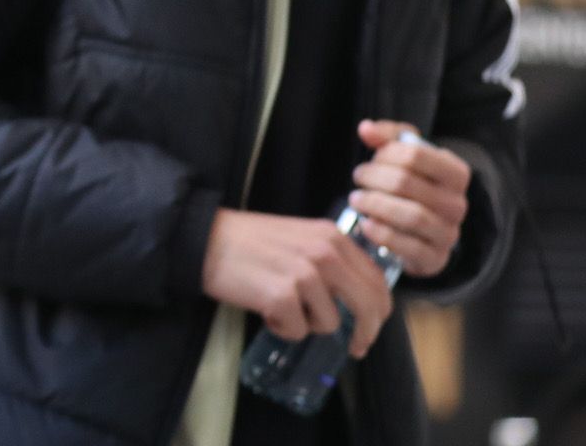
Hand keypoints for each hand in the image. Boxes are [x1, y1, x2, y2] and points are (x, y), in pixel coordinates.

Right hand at [198, 210, 392, 356]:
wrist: (206, 240)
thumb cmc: (250, 241)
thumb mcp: (301, 238)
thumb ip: (331, 259)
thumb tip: (358, 298)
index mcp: (332, 237)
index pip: (376, 280)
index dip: (379, 310)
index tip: (371, 328)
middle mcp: (324, 253)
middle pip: (368, 306)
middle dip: (366, 333)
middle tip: (355, 348)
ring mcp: (304, 275)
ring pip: (329, 324)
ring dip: (307, 324)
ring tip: (281, 307)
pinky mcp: (281, 296)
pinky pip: (298, 331)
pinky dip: (282, 328)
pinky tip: (265, 311)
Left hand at [349, 120, 471, 277]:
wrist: (422, 230)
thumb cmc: (412, 184)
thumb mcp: (404, 155)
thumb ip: (386, 136)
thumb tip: (365, 129)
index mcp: (456, 173)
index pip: (416, 154)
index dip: (386, 154)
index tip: (372, 159)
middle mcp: (457, 204)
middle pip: (406, 183)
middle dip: (374, 178)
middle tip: (358, 176)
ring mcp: (449, 233)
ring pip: (411, 216)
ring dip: (375, 205)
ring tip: (356, 199)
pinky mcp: (436, 258)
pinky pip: (409, 247)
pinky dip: (382, 234)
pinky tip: (365, 224)